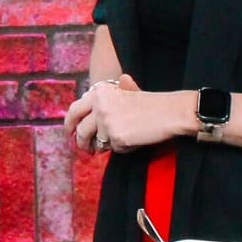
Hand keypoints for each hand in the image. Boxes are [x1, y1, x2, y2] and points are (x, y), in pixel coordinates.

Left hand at [65, 76, 190, 153]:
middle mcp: (98, 105)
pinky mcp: (116, 137)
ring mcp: (106, 121)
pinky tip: (135, 140)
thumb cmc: (152, 103)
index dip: (71, 122)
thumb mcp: (125, 92)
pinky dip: (123, 148)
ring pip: (96, 142)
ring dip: (103, 147)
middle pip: (80, 129)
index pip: (75, 109)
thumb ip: (105, 100)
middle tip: (83, 148)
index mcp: (99, 92)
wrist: (171, 112)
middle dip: (79, 140)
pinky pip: (114, 149)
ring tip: (117, 143)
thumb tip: (86, 110)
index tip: (70, 131)